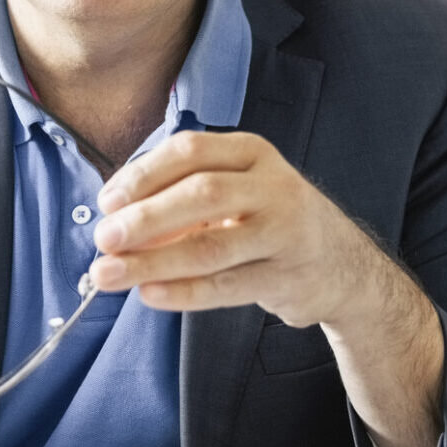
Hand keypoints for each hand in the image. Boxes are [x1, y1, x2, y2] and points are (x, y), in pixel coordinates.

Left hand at [88, 130, 391, 330]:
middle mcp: (273, 186)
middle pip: (200, 194)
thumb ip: (182, 198)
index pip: (190, 151)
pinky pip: (226, 286)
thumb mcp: (237, 190)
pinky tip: (150, 294)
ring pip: (210, 246)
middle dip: (145, 217)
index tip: (106, 202)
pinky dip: (183, 292)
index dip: (143, 175)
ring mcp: (285, 231)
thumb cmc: (269, 220)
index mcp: (252, 152)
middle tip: (104, 239)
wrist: (342, 263)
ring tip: (110, 274)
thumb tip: (115, 222)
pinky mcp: (287, 277)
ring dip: (153, 262)